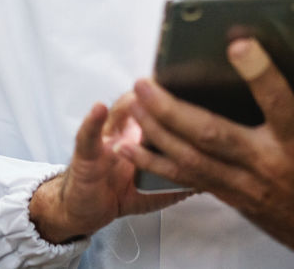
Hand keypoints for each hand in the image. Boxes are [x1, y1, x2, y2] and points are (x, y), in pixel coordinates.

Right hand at [29, 100, 192, 243]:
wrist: (85, 210)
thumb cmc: (118, 193)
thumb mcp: (154, 191)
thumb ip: (178, 184)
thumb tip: (208, 182)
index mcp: (143, 137)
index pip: (161, 109)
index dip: (175, 98)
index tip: (194, 88)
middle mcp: (125, 131)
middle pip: (143, 103)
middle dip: (157, 92)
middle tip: (170, 82)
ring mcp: (105, 139)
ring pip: (118, 113)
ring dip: (131, 104)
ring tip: (141, 98)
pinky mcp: (86, 154)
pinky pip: (87, 136)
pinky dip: (92, 122)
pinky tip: (98, 109)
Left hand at [123, 41, 293, 268]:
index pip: (280, 104)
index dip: (259, 74)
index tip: (236, 43)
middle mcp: (269, 163)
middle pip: (214, 136)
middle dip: (176, 111)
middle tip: (148, 81)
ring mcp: (246, 183)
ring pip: (192, 158)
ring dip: (158, 132)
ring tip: (134, 103)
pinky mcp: (232, 195)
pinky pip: (189, 177)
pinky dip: (159, 160)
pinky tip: (133, 143)